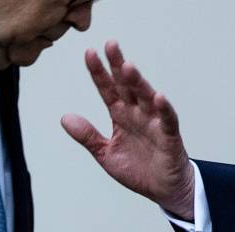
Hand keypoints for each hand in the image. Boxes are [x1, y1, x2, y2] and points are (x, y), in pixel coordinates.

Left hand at [61, 41, 194, 219]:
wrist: (163, 189)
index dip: (99, 72)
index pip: (108, 89)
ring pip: (146, 97)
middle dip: (118, 65)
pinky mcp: (169, 136)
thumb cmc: (138, 169)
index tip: (89, 53)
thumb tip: (65, 118)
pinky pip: (167, 119)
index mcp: (121, 115)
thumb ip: (87, 136)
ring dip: (137, 82)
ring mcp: (154, 122)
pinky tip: (159, 96)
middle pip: (127, 85)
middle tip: (111, 44)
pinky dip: (164, 108)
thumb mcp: (105, 154)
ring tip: (127, 67)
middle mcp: (137, 113)